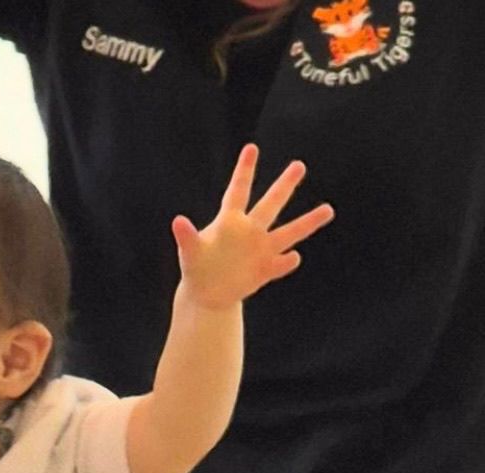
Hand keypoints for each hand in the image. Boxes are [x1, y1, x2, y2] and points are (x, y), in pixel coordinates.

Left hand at [172, 144, 333, 309]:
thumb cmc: (196, 266)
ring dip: (307, 222)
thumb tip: (177, 221)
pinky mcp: (265, 270)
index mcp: (230, 221)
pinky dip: (287, 261)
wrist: (208, 293)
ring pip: (288, 233)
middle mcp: (250, 231)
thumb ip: (187, 237)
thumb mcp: (190, 252)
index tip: (251, 147)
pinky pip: (280, 264)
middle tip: (299, 165)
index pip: (238, 191)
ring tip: (328, 209)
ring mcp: (260, 250)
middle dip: (284, 186)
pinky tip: (294, 257)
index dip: (244, 171)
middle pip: (270, 204)